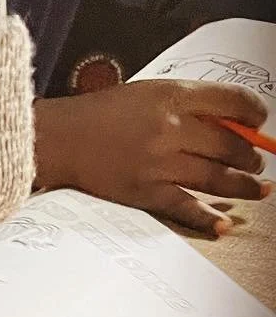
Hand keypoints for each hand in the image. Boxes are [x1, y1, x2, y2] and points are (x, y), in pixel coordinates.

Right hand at [34, 81, 270, 236]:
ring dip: (242, 185)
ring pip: (215, 177)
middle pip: (229, 144)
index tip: (261, 121)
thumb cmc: (103, 114)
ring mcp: (158, 163)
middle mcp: (169, 129)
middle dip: (251, 155)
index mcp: (172, 96)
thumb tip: (229, 123)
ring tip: (257, 189)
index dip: (255, 112)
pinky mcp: (144, 192)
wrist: (61, 139)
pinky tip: (225, 223)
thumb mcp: (149, 93)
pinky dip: (208, 217)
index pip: (232, 101)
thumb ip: (187, 104)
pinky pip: (185, 206)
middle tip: (258, 162)